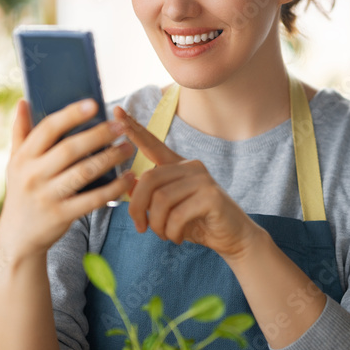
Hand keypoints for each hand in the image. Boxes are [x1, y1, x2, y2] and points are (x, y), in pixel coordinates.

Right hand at [0, 99, 135, 263]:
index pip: (48, 129)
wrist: (18, 238)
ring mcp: (47, 196)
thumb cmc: (22, 192)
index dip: (71, 115)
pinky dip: (113, 188)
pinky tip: (128, 178)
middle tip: (120, 126)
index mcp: (23, 157)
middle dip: (98, 135)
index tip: (93, 104)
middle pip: (69, 149)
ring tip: (128, 148)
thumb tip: (23, 101)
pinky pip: (92, 199)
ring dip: (110, 158)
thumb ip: (20, 132)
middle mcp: (32, 175)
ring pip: (84, 172)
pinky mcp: (62, 215)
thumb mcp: (14, 163)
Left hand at [115, 105, 263, 259]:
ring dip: (156, 224)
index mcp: (178, 166)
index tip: (117, 111)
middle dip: (137, 208)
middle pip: (148, 179)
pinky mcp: (211, 196)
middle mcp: (191, 167)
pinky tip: (177, 237)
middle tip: (140, 228)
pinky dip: (171, 231)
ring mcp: (202, 180)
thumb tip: (129, 185)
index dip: (134, 129)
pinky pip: (177, 215)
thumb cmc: (198, 222)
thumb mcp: (168, 209)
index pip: (153, 144)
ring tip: (164, 235)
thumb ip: (151, 195)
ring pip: (160, 200)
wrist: (232, 238)